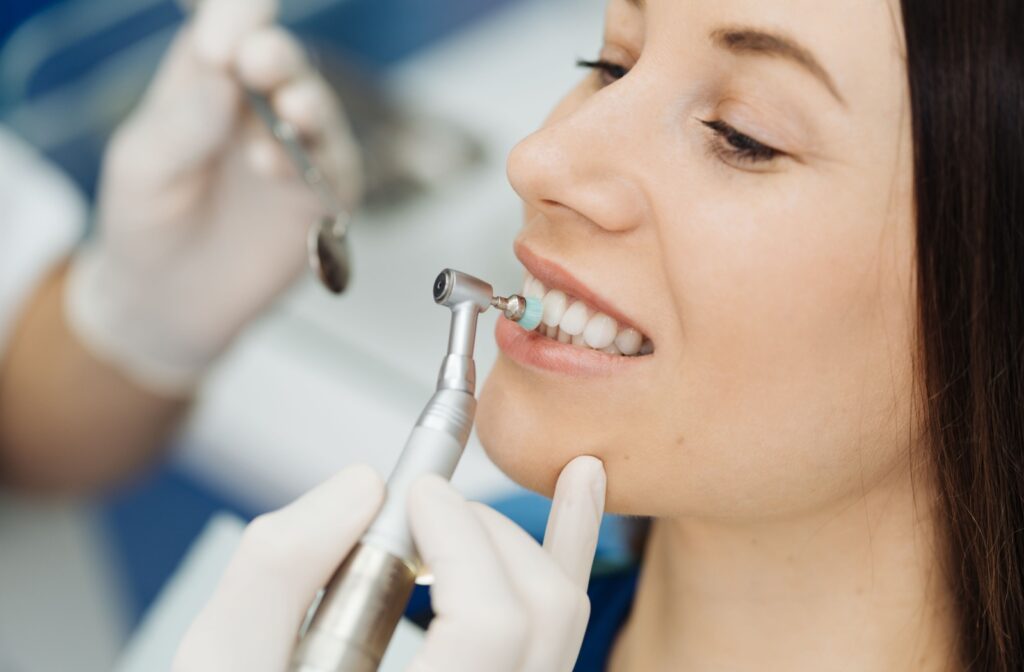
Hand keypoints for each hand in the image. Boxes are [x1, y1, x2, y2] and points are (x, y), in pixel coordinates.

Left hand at [65, 0, 360, 394]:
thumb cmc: (146, 222)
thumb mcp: (141, 169)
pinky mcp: (322, 197)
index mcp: (206, 80)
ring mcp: (296, 151)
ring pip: (318, 111)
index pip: (227, 27)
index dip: (236, 17)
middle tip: (260, 59)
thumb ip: (180, 125)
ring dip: (307, 105)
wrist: (170, 303)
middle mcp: (259, 107)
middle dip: (276, 56)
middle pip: (282, 62)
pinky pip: (334, 170)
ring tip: (290, 111)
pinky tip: (278, 168)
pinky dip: (315, 164)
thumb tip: (223, 77)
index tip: (227, 35)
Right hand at [173, 457, 605, 671]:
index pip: (490, 627)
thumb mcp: (224, 660)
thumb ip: (279, 570)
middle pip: (540, 614)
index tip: (418, 491)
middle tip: (424, 503)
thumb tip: (363, 486)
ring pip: (561, 623)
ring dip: (526, 540)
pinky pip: (553, 635)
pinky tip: (580, 490)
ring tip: (519, 488)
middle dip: (485, 532)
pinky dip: (564, 556)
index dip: (461, 540)